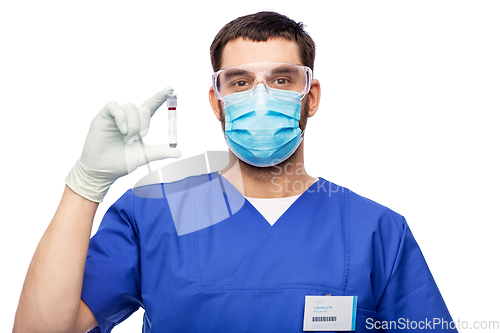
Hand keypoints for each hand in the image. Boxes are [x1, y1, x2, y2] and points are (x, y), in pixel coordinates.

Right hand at [66, 87, 180, 201]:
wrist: (103, 171)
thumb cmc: (121, 162)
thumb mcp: (144, 155)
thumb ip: (160, 152)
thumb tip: (179, 152)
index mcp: (138, 125)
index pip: (150, 107)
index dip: (160, 98)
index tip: (171, 89)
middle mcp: (127, 118)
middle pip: (143, 108)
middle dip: (144, 124)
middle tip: (137, 138)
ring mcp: (115, 116)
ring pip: (130, 107)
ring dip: (133, 124)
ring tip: (127, 138)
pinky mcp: (102, 117)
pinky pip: (114, 106)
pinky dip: (121, 117)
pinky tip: (122, 130)